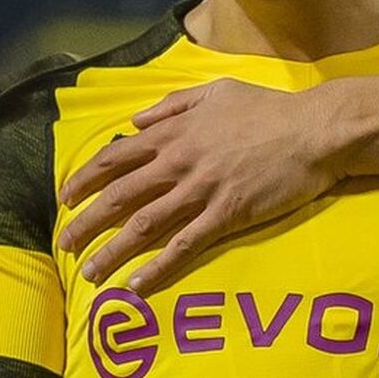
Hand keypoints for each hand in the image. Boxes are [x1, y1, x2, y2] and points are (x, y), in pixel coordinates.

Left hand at [57, 78, 344, 294]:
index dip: (86, 178)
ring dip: (112, 252)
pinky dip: (157, 268)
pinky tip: (137, 284)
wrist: (313, 130)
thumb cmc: (267, 109)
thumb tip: (135, 122)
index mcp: (174, 132)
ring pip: (143, 226)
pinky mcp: (226, 214)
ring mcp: (201, 190)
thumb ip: (172, 106)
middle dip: (85, 222)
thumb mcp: (215, 92)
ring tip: (91, 273)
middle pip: (119, 196)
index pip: (116, 157)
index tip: (67, 197)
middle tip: (65, 243)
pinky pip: (183, 246)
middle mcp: (179, 161)